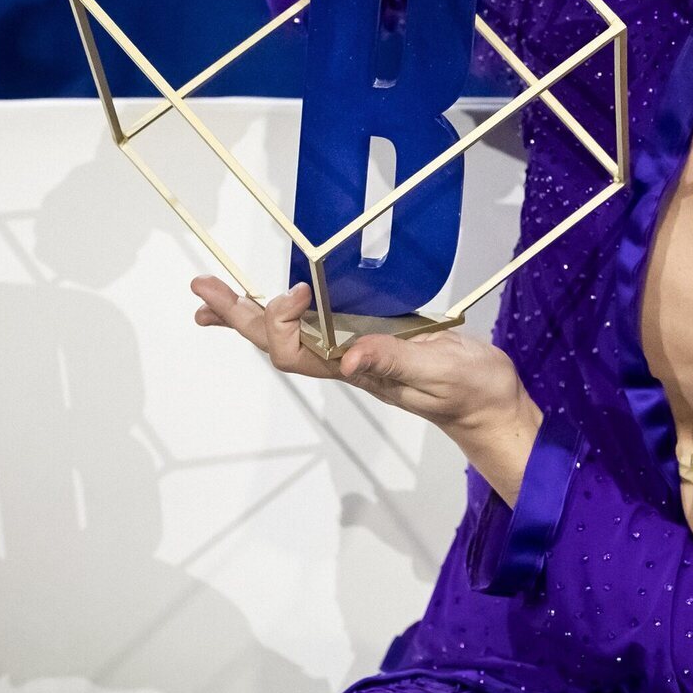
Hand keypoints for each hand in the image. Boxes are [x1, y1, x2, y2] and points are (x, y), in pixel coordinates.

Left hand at [190, 276, 543, 500]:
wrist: (492, 403)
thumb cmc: (469, 393)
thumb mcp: (436, 372)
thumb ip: (393, 361)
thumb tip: (348, 356)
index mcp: (355, 370)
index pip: (296, 350)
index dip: (285, 320)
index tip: (302, 288)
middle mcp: (347, 362)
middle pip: (278, 343)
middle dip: (238, 316)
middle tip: (200, 292)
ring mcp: (358, 352)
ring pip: (293, 334)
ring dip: (252, 315)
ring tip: (216, 298)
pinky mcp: (377, 339)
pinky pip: (321, 325)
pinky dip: (294, 311)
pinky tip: (289, 302)